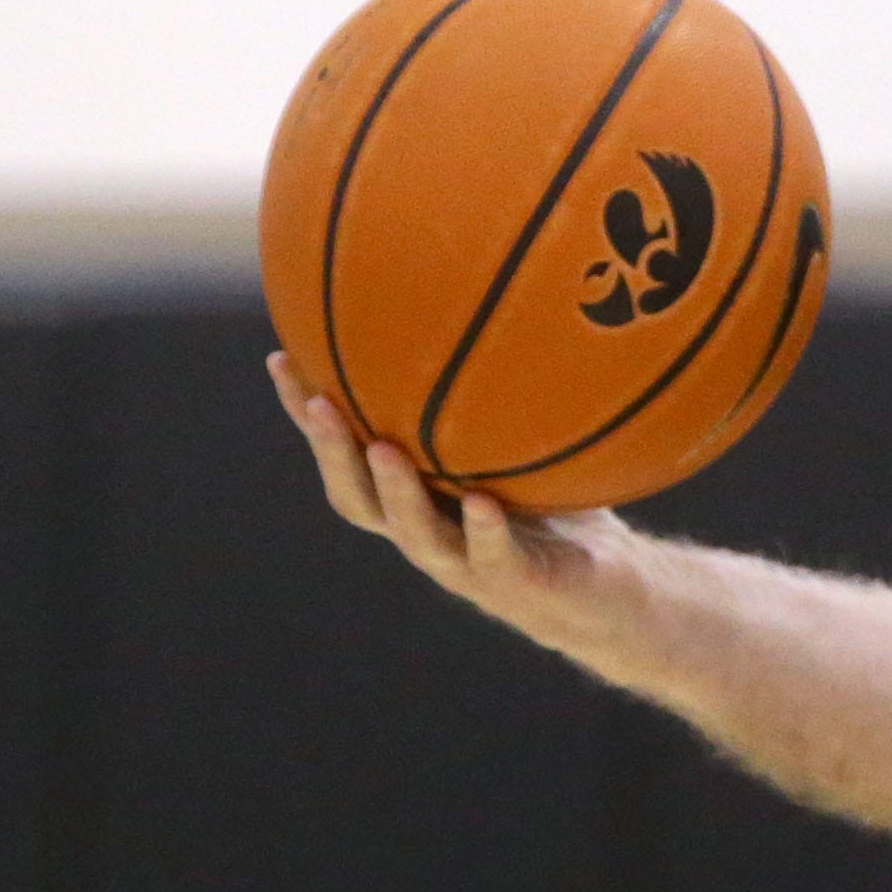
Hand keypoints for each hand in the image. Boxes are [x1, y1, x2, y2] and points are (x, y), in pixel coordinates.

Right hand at [267, 354, 635, 657]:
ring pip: (417, 533)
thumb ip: (491, 397)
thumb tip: (480, 301)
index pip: (347, 454)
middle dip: (333, 451)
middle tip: (316, 403)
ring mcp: (468, 564)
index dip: (308, 414)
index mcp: (415, 498)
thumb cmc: (557, 510)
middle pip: (360, 497)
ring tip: (383, 450)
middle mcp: (428, 532)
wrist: (608, 591)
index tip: (282, 356)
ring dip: (397, 493)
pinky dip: (485, 531)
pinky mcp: (517, 584)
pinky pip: (494, 557)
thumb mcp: (520, 446)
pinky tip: (481, 504)